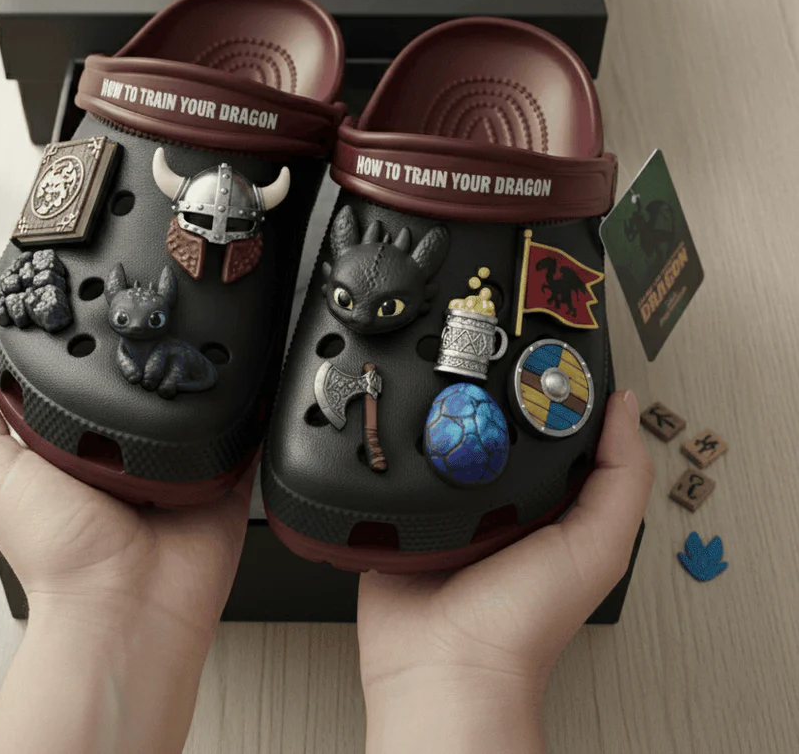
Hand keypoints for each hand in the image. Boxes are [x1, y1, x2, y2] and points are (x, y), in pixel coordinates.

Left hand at [0, 339, 254, 753]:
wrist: (125, 606)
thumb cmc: (57, 555)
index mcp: (73, 446)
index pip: (78, 381)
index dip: (80, 348)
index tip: (86, 303)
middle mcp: (127, 452)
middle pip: (140, 385)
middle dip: (146, 352)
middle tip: (154, 311)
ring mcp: (177, 464)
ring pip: (195, 400)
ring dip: (198, 374)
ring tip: (202, 334)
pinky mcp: (221, 476)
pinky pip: (244, 432)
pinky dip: (249, 408)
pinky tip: (248, 377)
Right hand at [358, 390, 652, 752]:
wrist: (444, 664)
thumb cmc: (522, 624)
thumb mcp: (596, 546)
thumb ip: (621, 478)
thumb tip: (625, 408)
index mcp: (548, 504)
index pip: (553, 432)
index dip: (550, 393)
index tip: (542, 353)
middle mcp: (497, 500)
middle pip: (492, 427)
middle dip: (483, 396)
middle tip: (474, 358)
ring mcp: (445, 504)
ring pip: (440, 438)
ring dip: (433, 417)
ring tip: (428, 387)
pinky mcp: (401, 511)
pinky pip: (393, 466)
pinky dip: (391, 447)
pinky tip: (391, 427)